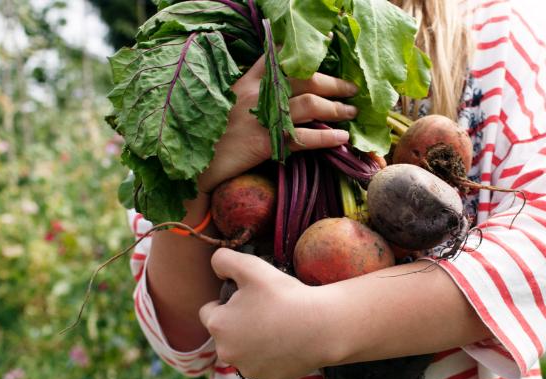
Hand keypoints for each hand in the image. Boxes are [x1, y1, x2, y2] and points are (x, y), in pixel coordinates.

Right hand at [198, 57, 358, 192]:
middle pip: (304, 79)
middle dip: (333, 83)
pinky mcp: (263, 143)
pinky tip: (341, 139)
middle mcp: (256, 94)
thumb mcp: (228, 104)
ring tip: (351, 113)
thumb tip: (283, 90)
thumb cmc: (213, 136)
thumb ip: (253, 93)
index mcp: (247, 82)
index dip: (305, 51)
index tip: (327, 45)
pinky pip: (303, 138)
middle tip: (351, 89)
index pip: (278, 57)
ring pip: (309, 105)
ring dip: (336, 108)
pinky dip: (326, 138)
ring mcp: (260, 118)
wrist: (194, 165)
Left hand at [198, 249, 336, 378]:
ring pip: (245, 352)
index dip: (227, 302)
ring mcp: (248, 369)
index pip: (209, 312)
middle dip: (239, 324)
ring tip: (279, 327)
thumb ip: (223, 259)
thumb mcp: (251, 266)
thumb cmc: (285, 295)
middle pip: (226, 335)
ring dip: (254, 342)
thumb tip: (216, 266)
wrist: (322, 326)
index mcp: (218, 325)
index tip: (248, 298)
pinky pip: (265, 366)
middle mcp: (227, 352)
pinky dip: (273, 357)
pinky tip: (289, 344)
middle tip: (266, 311)